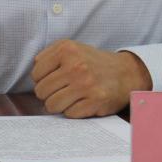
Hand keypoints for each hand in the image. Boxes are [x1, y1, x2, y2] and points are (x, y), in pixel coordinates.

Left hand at [31, 40, 151, 118]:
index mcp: (66, 49)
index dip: (42, 80)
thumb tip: (35, 73)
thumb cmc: (93, 62)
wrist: (126, 72)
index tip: (53, 80)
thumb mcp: (72, 48)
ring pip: (52, 105)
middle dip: (48, 94)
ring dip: (58, 105)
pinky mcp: (96, 100)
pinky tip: (82, 102)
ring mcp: (86, 84)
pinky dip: (73, 111)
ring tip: (68, 98)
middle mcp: (76, 65)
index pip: (36, 74)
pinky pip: (69, 114)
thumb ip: (49, 55)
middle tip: (60, 91)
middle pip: (41, 91)